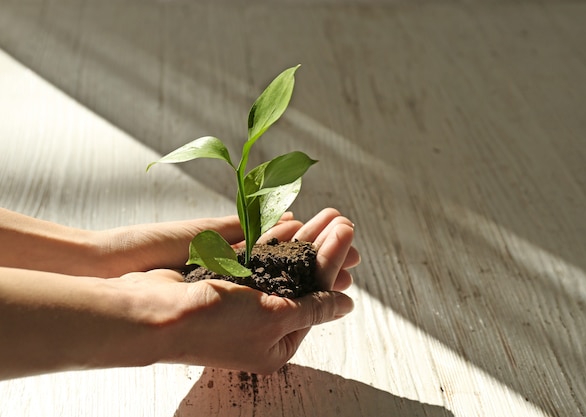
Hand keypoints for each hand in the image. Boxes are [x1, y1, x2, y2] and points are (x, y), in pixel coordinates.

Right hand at [114, 208, 359, 373]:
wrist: (153, 313)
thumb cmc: (213, 324)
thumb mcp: (274, 319)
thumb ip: (313, 308)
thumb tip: (345, 306)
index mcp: (275, 345)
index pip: (316, 300)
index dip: (333, 265)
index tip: (349, 237)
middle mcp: (260, 325)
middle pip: (301, 280)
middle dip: (322, 248)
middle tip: (343, 220)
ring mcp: (241, 303)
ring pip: (281, 266)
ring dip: (303, 240)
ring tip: (325, 215)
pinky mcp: (223, 283)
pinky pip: (256, 258)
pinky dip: (273, 241)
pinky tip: (291, 222)